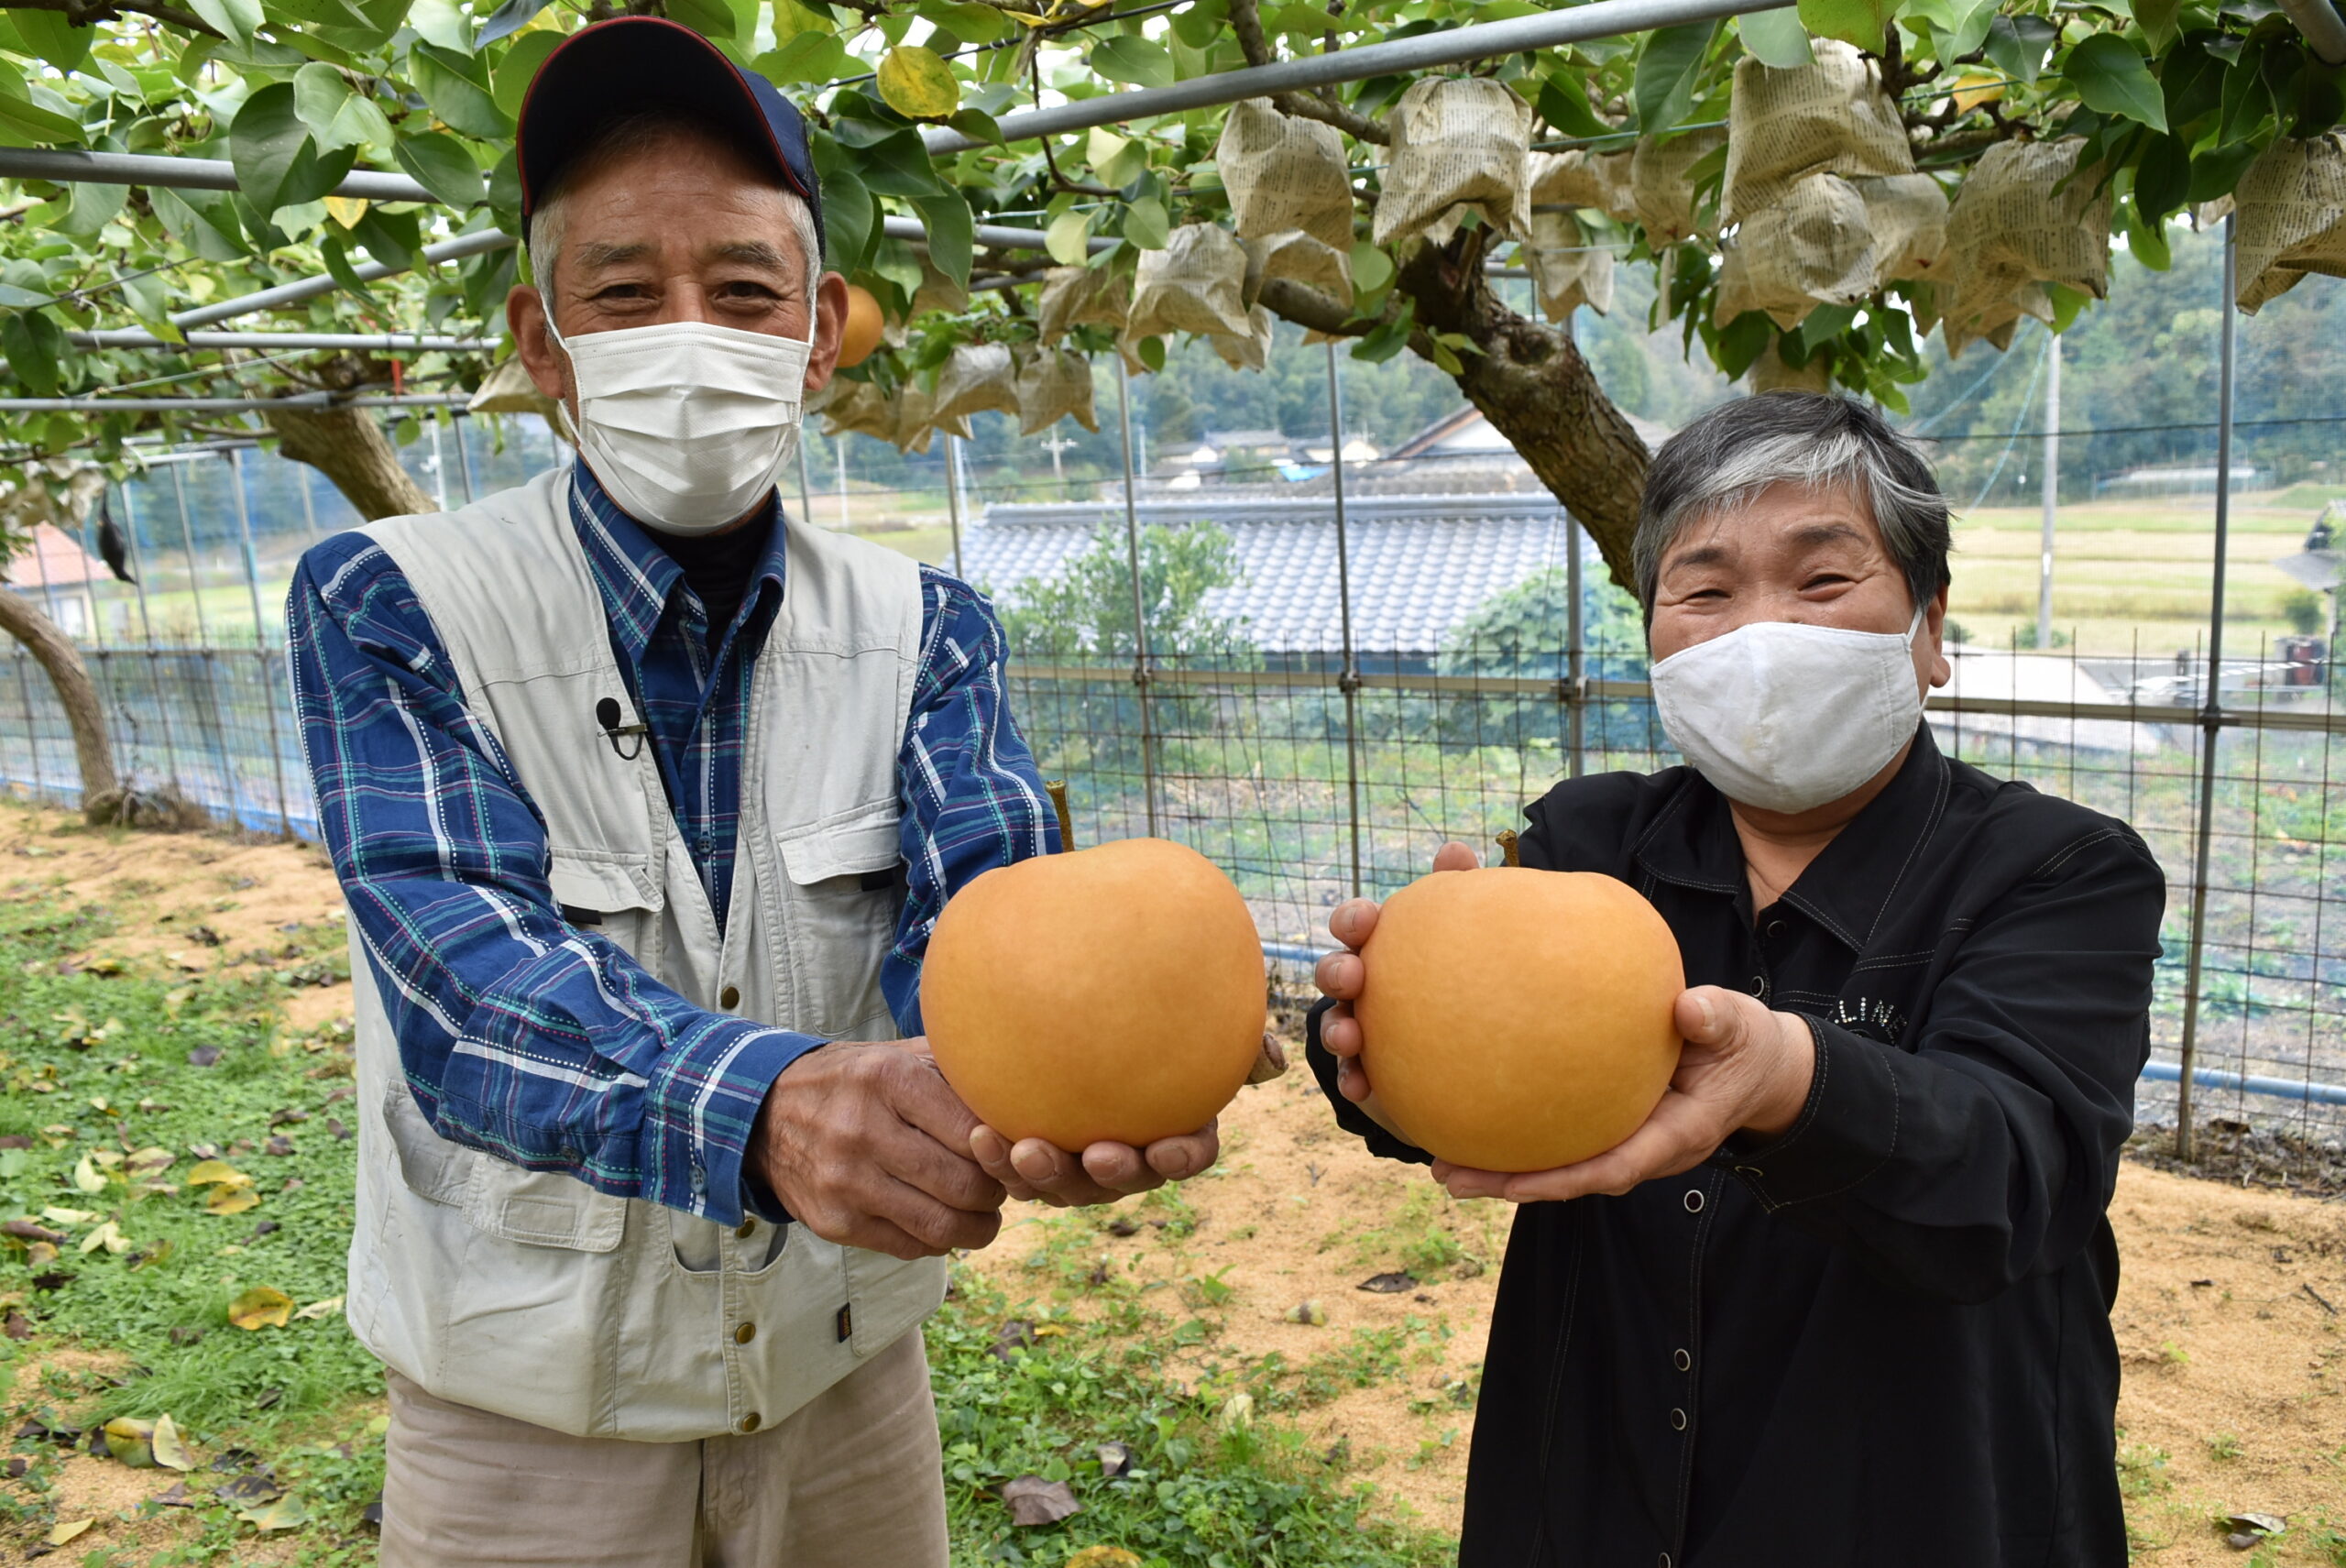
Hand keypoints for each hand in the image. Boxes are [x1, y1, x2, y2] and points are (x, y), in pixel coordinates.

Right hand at [751, 1040, 1006, 1259]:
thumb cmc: (855, 1082)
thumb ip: (958, 1070)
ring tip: (983, 1214)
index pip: (975, 1131)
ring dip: (976, 1227)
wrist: (765, 1113)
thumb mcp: (899, 1055)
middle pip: (963, 1185)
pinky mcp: (832, 1222)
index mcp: (889, 1079)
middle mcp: (862, 1130)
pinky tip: (942, 1222)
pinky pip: (908, 1246)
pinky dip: (937, 1241)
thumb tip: (1028, 1091)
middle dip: (996, 1193)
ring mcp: (844, 1181)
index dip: (1007, 1149)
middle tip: (1002, 1187)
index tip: (1015, 1150)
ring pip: (940, 1225)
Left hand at [965, 1031, 1288, 1206]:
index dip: (1181, 1159)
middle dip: (1110, 1176)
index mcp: (1172, 1125)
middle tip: (1095, 1154)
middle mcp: (1125, 1150)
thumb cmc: (1140, 1005)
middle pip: (1124, 1178)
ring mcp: (1073, 1158)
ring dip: (1044, 1175)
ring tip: (1021, 1149)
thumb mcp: (1186, 1008)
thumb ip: (1229, 1031)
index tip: (1168, 1150)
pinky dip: (996, 1157)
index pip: (1189, 1153)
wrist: (1065, 990)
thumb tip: (1270, 1059)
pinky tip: (980, 1133)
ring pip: (1063, 1183)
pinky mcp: (1024, 1152)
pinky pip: (1012, 1167)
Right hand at [1313, 840, 1479, 1131]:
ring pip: (1334, 1024)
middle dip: (1335, 971)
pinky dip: (1350, 1079)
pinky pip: (1349, 1076)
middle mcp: (1366, 986)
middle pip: (1334, 971)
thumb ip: (1460, 894)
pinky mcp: (1368, 1073)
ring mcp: (1362, 1029)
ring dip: (1336, 1028)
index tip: (1366, 922)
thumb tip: (1454, 849)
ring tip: (1350, 1038)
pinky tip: (1361, 1087)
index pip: (1356, 925)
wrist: (1482, 1053)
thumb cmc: (1470, 979)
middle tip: (1352, 976)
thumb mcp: (1470, 935)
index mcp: (1385, 947)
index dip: (1353, 919)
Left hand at [1433, 986, 1815, 1204]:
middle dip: (1509, 1184)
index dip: (1563, 1181)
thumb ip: (1716, 1019)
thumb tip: (1689, 1007)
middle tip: (1448, 1177)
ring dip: (1502, 1170)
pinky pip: (1561, 1137)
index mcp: (1675, 1134)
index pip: (1613, 1168)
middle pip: (1569, 1178)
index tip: (1514, 1185)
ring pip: (1558, 1165)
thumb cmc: (1744, 1044)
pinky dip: (1518, 1137)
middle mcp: (1642, 1149)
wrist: (1756, 1065)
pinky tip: (1472, 1120)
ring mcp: (1625, 1141)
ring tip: (1442, 1164)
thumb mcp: (1739, 1027)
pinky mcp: (1610, 1124)